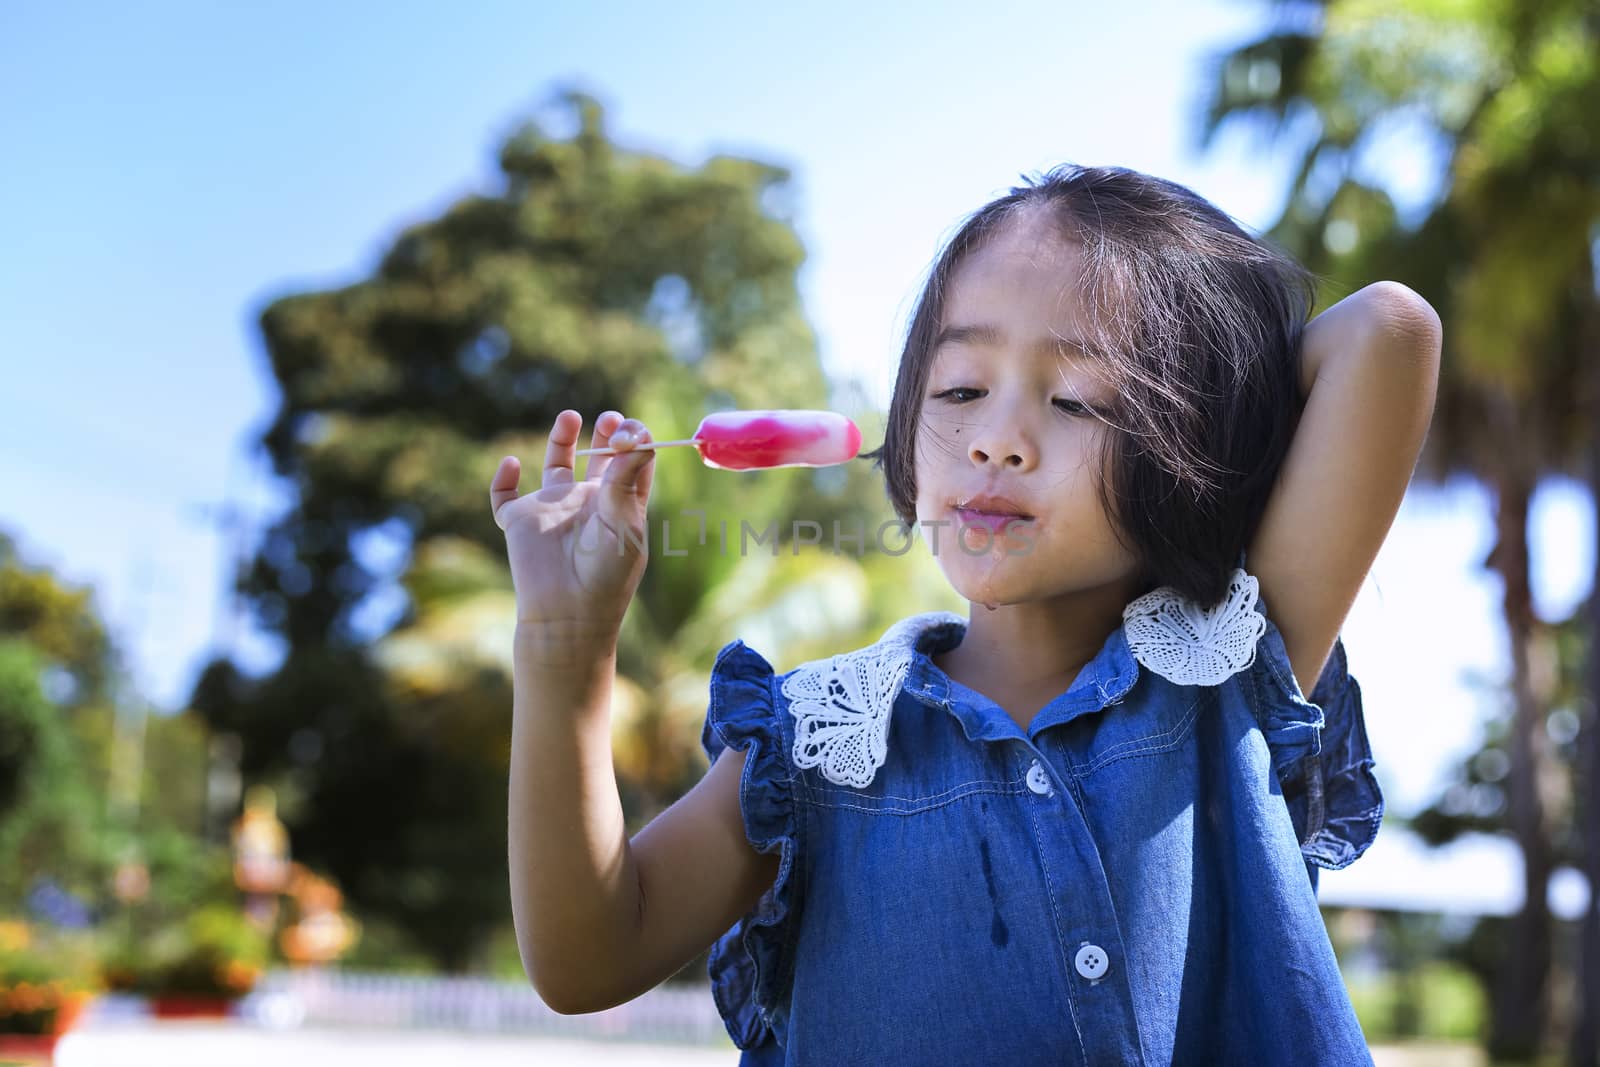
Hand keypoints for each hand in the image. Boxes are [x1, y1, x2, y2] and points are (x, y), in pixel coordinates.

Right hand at [489, 410, 655, 640]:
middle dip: (605, 434)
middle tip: (610, 418)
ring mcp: (554, 510)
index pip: (633, 464)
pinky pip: (505, 496)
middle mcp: (588, 503)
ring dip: (561, 439)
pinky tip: (513, 465)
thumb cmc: (605, 575)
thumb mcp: (623, 525)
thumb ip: (626, 481)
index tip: (632, 432)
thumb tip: (637, 438)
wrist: (568, 614)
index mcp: (621, 506)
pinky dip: (503, 479)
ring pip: (556, 464)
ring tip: (570, 416)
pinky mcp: (522, 522)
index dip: (635, 443)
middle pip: (598, 458)